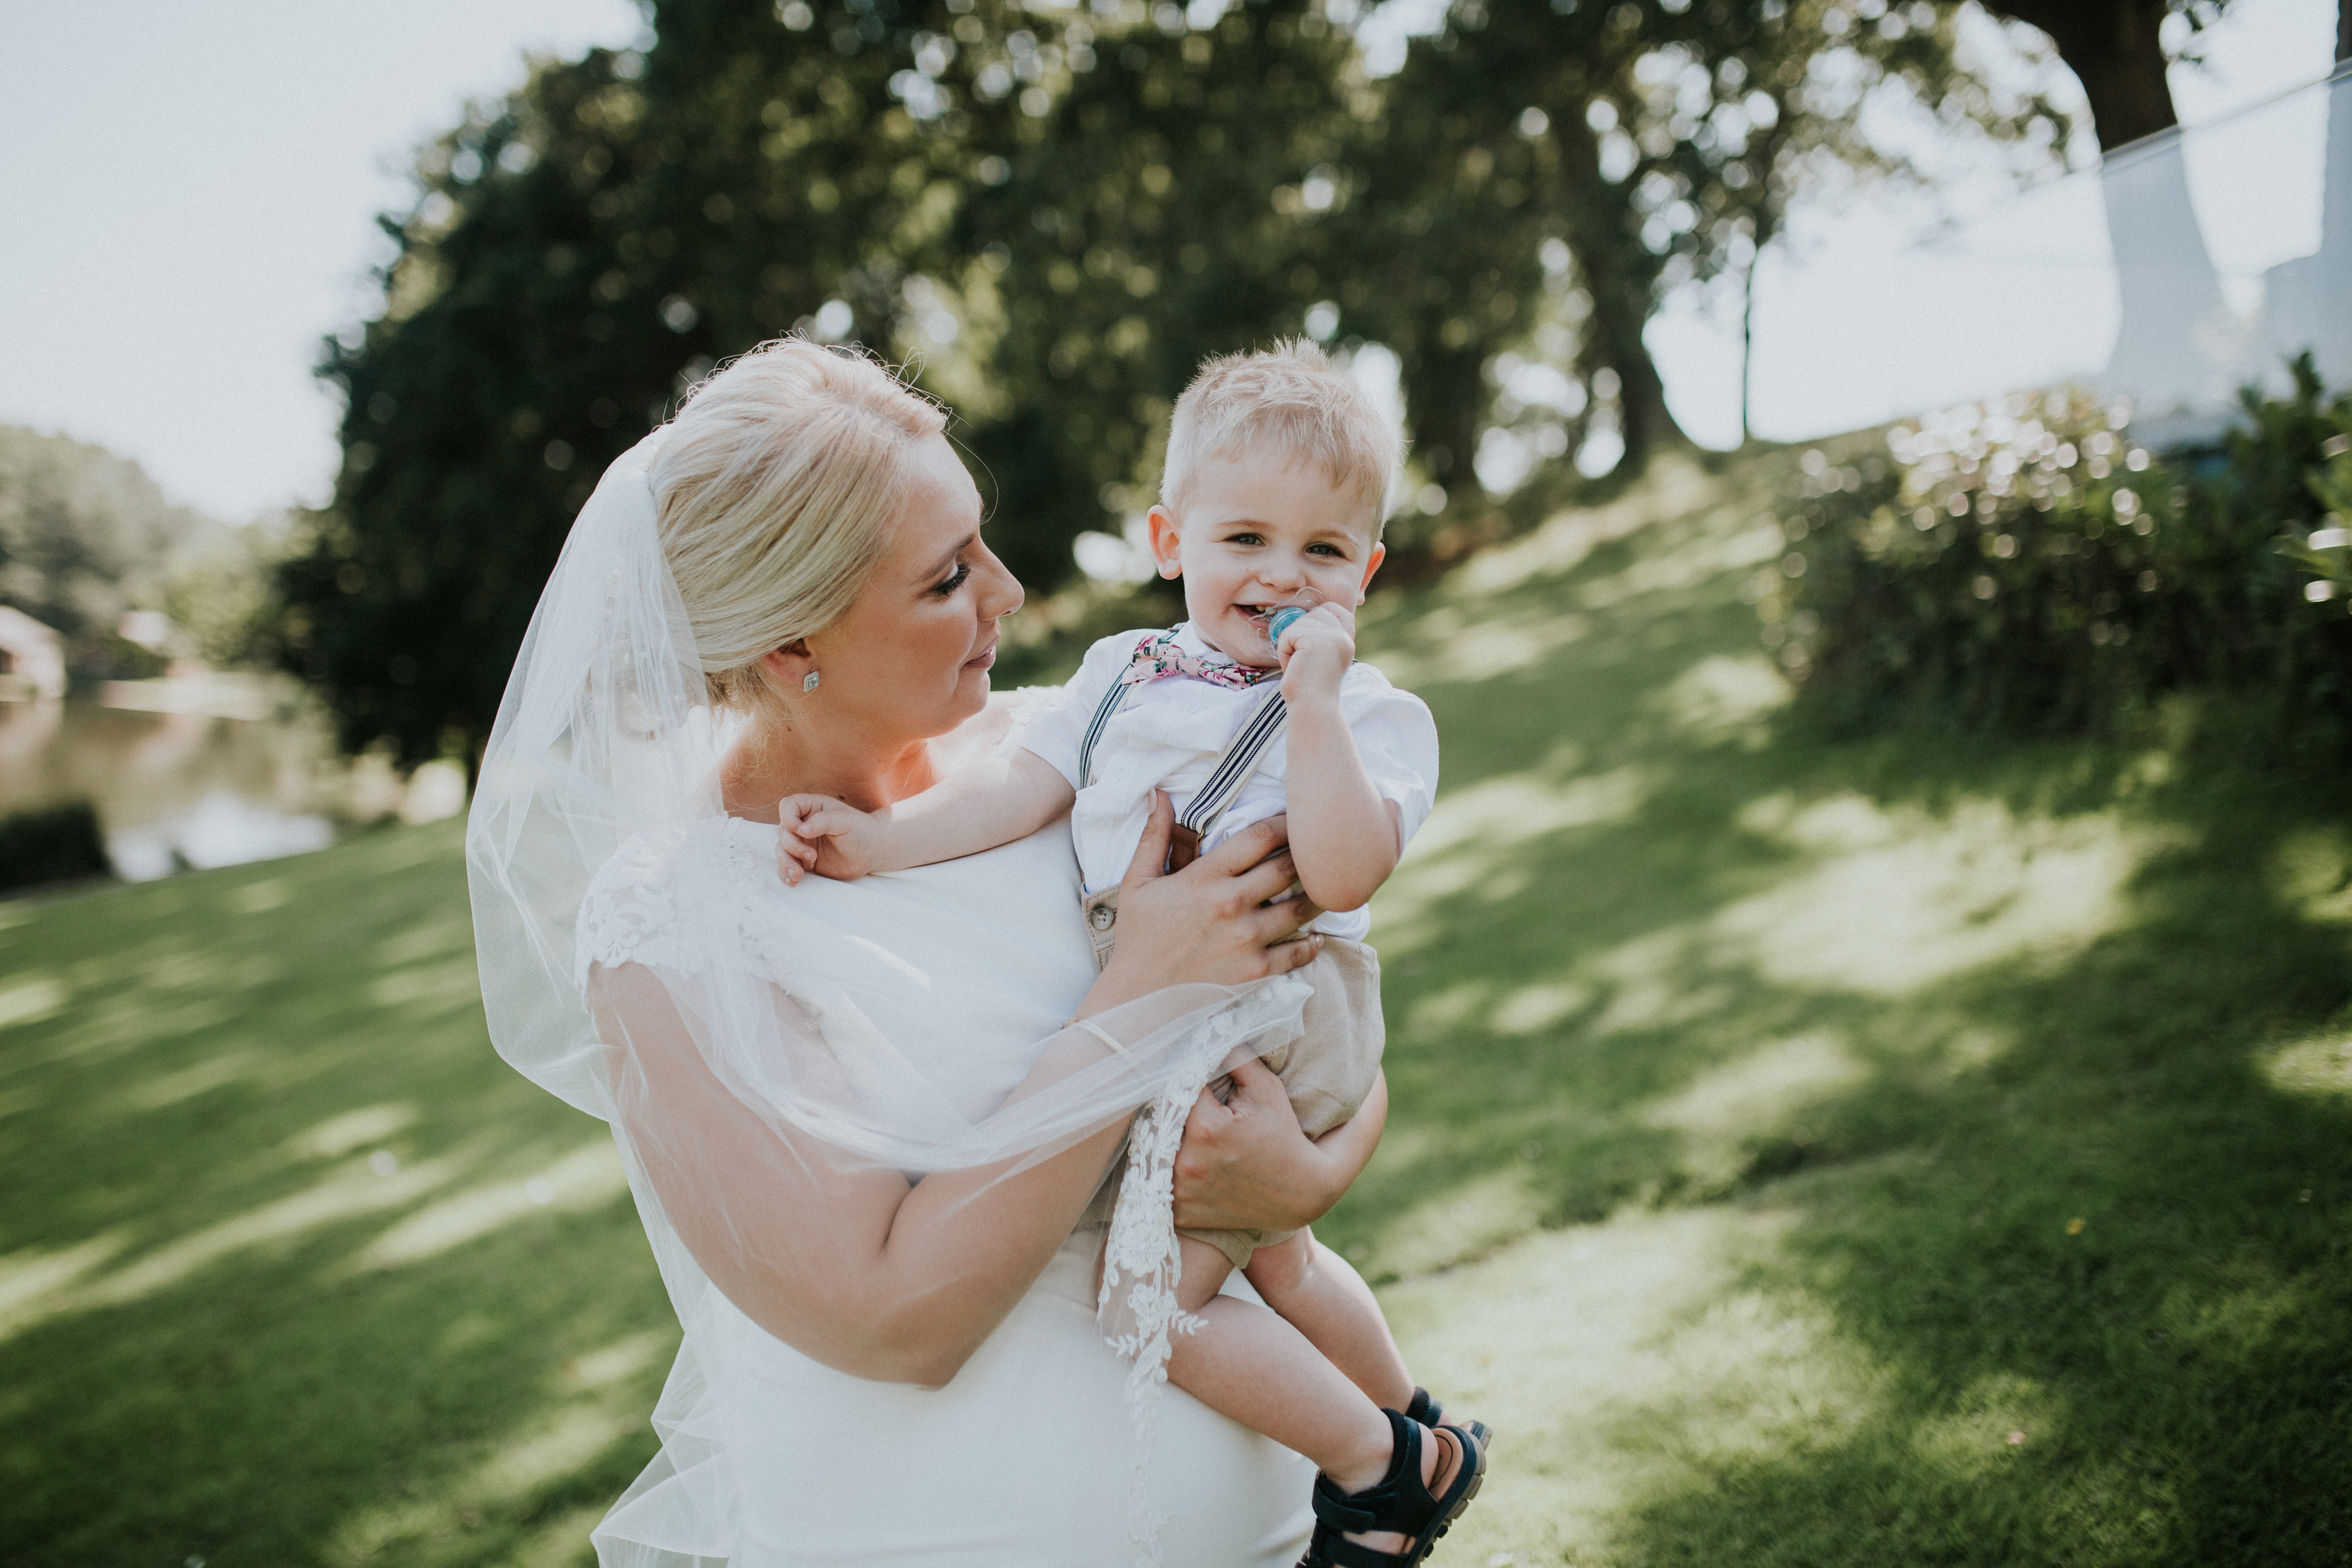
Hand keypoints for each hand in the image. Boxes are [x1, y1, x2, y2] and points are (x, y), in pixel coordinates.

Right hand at [775, 793, 884, 884]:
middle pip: (783, 832)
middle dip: (792, 846)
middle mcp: (803, 824)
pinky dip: (787, 874)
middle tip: (812, 856)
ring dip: (786, 863)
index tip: (800, 831)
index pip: (788, 806)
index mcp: (812, 808)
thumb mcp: (846, 820)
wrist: (872, 852)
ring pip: (782, 851)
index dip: (788, 818)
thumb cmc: (861, 830)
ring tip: (798, 875)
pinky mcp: (804, 861)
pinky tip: (794, 881)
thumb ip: (824, 821)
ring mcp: (802, 843)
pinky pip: (787, 866)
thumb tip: (801, 830)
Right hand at [1079, 795, 1325, 1009]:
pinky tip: (1314, 936)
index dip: (1284, 823)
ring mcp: (1247, 938)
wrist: (1138, 997)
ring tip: (1325, 887)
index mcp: (1205, 877)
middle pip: (1288, 868)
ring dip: (1318, 895)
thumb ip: (1154, 836)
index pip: (1259, 837)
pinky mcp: (1257, 970)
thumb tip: (1158, 793)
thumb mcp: (1137, 882)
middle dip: (1307, 856)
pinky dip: (1312, 943)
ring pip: (1302, 908)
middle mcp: (1231, 904)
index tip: (1294, 819)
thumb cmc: (1138, 937)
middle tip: (1318, 851)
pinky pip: (1299, 952)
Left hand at [1171, 1060, 1387, 1232]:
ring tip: (1178, 1125)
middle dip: (1169, 1105)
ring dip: (1162, 1136)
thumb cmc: (1282, 1135)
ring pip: (1152, 1150)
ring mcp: (1180, 1192)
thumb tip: (1208, 1032)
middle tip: (1177, 1096)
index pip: (1175, 1085)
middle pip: (1159, 1118)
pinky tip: (1182, 1156)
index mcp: (1207, 1127)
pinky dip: (1165, 1168)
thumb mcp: (1266, 1088)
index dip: (1182, 1075)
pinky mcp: (1179, 1213)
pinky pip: (1157, 1182)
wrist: (1298, 1193)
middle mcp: (1187, 1162)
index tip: (1188, 1072)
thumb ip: (1235, 1057)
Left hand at [1276, 601, 1355, 705]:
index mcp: (1347, 640)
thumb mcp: (1322, 656)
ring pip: (1298, 623)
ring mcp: (1331, 637)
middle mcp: (1343, 636)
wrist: (1311, 707)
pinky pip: (1288, 635)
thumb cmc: (1310, 687)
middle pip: (1313, 614)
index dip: (1319, 616)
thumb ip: (1320, 637)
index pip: (1336, 609)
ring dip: (1290, 644)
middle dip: (1300, 633)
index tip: (1310, 640)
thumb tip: (1301, 618)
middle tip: (1302, 659)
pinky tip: (1293, 667)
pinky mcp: (1315, 641)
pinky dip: (1284, 651)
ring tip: (1298, 665)